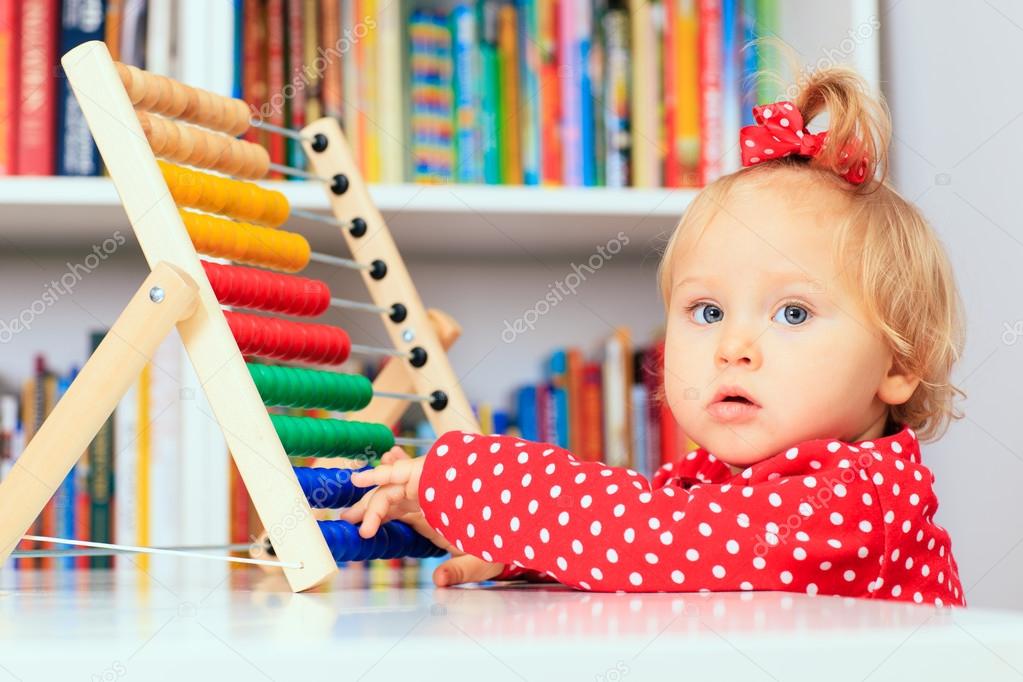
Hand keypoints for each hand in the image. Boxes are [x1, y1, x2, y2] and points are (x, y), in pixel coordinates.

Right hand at [343, 446, 504, 586]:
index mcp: (444, 491)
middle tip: (349, 518)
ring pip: (393, 496)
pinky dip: (382, 510)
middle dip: (370, 501)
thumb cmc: (501, 543)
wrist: (513, 538)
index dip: (382, 474)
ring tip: (351, 519)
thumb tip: (438, 580)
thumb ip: (460, 569)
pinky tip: (368, 515)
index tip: (360, 480)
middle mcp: (434, 491)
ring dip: (372, 506)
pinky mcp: (425, 512)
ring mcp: (429, 500)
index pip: (406, 474)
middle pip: (394, 488)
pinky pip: (399, 506)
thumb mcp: (484, 558)